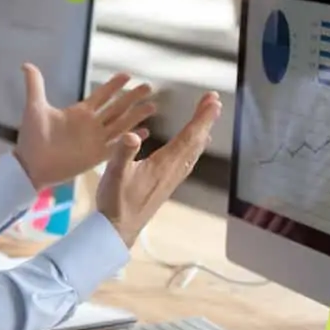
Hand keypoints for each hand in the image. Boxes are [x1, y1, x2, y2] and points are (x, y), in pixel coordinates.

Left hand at [13, 64, 155, 190]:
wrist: (30, 165)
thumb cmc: (31, 138)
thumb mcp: (35, 107)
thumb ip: (35, 85)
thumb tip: (26, 64)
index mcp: (79, 112)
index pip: (101, 95)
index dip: (113, 85)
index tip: (127, 74)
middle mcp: (90, 125)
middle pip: (116, 107)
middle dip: (132, 97)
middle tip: (148, 86)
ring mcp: (95, 140)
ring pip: (121, 124)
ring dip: (136, 115)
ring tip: (153, 105)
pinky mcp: (96, 156)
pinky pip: (118, 145)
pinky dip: (131, 139)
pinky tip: (145, 132)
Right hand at [97, 91, 221, 246]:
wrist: (119, 229)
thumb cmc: (116, 201)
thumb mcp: (114, 174)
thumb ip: (123, 153)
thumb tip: (132, 134)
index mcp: (165, 164)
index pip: (189, 136)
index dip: (202, 118)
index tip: (213, 100)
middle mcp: (174, 170)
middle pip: (196, 141)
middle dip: (205, 120)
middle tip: (214, 101)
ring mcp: (173, 178)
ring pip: (194, 151)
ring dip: (201, 131)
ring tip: (207, 117)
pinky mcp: (168, 183)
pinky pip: (188, 159)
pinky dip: (194, 146)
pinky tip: (193, 145)